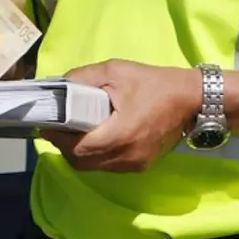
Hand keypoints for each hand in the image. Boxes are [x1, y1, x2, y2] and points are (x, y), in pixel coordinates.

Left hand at [41, 60, 201, 171]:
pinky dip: (94, 155)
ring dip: (78, 153)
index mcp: (121, 134)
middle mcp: (127, 156)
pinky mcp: (140, 166)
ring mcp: (135, 165)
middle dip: (64, 146)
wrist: (191, 99)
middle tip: (57, 127)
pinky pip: (107, 166)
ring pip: (93, 167)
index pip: (78, 148)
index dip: (57, 138)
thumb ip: (83, 77)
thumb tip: (58, 85)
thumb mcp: (114, 71)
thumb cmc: (153, 83)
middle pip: (81, 162)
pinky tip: (93, 136)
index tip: (47, 124)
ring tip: (73, 130)